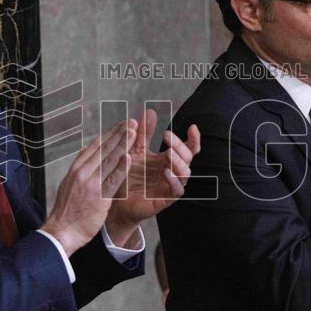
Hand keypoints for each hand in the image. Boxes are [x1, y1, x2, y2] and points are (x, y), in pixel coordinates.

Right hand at [43, 121, 134, 255]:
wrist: (61, 231)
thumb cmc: (67, 211)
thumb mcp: (68, 183)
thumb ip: (79, 167)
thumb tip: (84, 149)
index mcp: (76, 168)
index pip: (95, 146)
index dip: (110, 134)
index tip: (121, 125)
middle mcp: (82, 172)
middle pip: (103, 148)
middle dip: (119, 134)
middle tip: (132, 122)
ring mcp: (90, 183)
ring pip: (109, 159)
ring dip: (123, 144)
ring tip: (134, 132)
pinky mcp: (98, 197)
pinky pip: (112, 179)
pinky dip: (121, 167)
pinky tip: (130, 156)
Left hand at [105, 108, 200, 246]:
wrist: (116, 200)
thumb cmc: (127, 175)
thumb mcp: (135, 150)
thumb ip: (143, 133)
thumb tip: (150, 110)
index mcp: (168, 159)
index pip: (188, 148)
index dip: (193, 139)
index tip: (192, 127)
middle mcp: (173, 172)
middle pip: (188, 158)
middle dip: (180, 145)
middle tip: (166, 136)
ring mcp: (170, 186)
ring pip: (185, 174)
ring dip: (179, 162)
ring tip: (168, 153)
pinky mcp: (165, 199)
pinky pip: (177, 191)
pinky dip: (173, 181)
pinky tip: (166, 172)